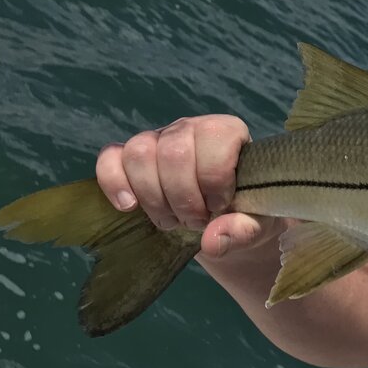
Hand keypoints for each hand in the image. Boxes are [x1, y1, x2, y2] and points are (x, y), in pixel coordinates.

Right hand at [95, 115, 283, 259]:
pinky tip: (129, 206)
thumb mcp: (257, 224)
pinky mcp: (130, 156)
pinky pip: (110, 158)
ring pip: (140, 153)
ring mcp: (158, 139)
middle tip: (196, 221)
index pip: (213, 141)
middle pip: (173, 153)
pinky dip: (114, 183)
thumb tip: (213, 239)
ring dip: (154, 197)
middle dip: (183, 198)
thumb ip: (243, 230)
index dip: (214, 181)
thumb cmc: (244, 213)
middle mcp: (190, 128)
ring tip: (172, 220)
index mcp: (227, 132)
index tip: (220, 206)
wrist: (222, 220)